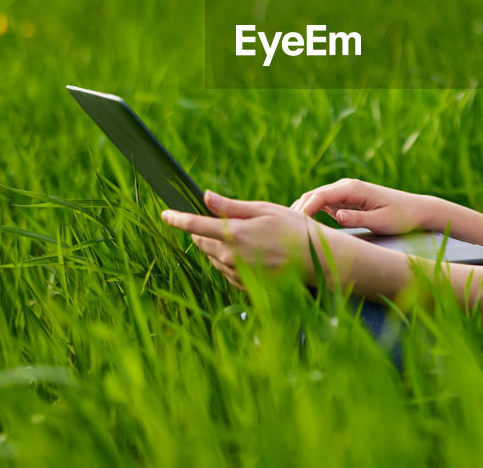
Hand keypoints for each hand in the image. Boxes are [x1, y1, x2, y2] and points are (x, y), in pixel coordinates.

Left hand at [161, 190, 338, 290]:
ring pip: (212, 257)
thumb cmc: (294, 229)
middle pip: (200, 242)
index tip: (165, 213)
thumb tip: (205, 197)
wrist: (317, 261)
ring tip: (242, 236)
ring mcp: (237, 273)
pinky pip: (226, 270)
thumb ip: (231, 207)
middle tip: (214, 220)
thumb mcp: (264, 210)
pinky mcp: (245, 286)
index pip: (195, 225)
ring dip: (215, 245)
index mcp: (234, 234)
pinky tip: (249, 252)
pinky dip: (228, 259)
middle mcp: (231, 256)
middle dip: (200, 230)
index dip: (177, 218)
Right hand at [290, 178, 428, 235]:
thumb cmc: (401, 216)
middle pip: (313, 195)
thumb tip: (335, 216)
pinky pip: (322, 205)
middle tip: (282, 230)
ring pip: (314, 199)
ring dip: (301, 212)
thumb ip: (357, 218)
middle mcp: (346, 186)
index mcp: (353, 188)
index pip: (320, 195)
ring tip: (288, 231)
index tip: (294, 225)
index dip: (304, 209)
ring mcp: (344, 192)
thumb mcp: (381, 220)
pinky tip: (302, 228)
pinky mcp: (345, 201)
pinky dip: (310, 214)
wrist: (415, 210)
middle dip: (297, 210)